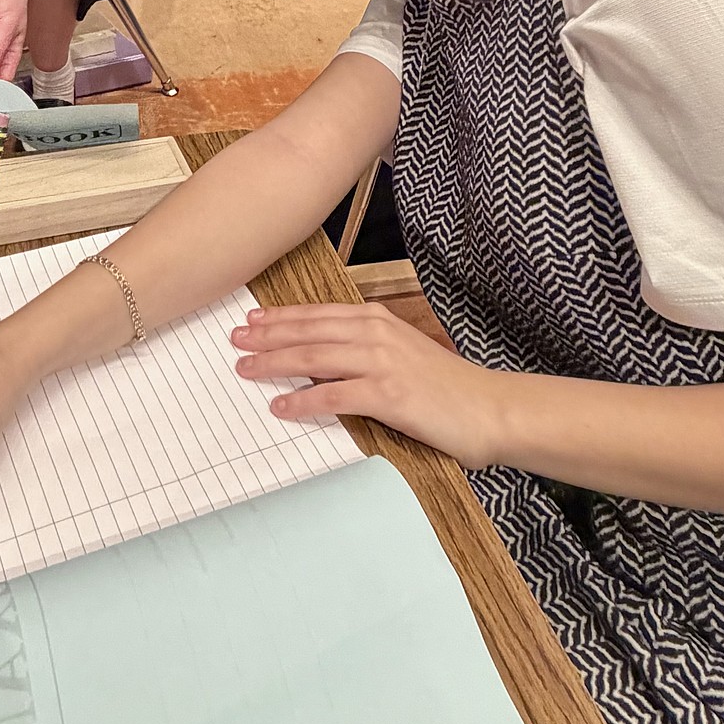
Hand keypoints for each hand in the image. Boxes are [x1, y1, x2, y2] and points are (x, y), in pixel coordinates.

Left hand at [233, 302, 504, 469]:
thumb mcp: (402, 353)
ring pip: (314, 357)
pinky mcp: (386, 395)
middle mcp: (376, 333)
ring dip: (274, 363)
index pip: (318, 315)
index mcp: (378, 319)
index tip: (252, 321)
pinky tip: (280, 406)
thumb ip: (365, 349)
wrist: (488, 408)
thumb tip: (322, 359)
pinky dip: (302, 400)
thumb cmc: (446, 386)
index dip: (281, 318)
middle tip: (235, 340)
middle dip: (267, 336)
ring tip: (246, 369)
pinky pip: (333, 395)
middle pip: (309, 331)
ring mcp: (381, 362)